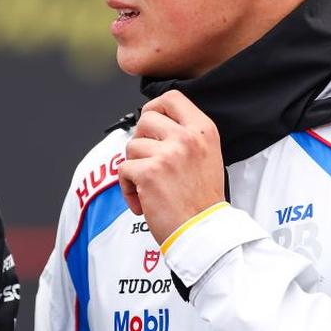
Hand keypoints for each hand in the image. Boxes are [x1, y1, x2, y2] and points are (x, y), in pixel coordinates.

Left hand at [119, 90, 224, 243]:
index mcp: (203, 130)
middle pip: (145, 120)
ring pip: (132, 147)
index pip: (171, 97)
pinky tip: (143, 201)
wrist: (204, 233)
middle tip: (149, 162)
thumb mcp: (207, 156)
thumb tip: (152, 123)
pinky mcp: (148, 173)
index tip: (151, 124)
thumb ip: (185, 136)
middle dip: (141, 141)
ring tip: (149, 187)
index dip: (154, 108)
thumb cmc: (202, 201)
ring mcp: (167, 154)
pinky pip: (123, 170)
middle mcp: (186, 138)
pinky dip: (127, 188)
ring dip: (134, 168)